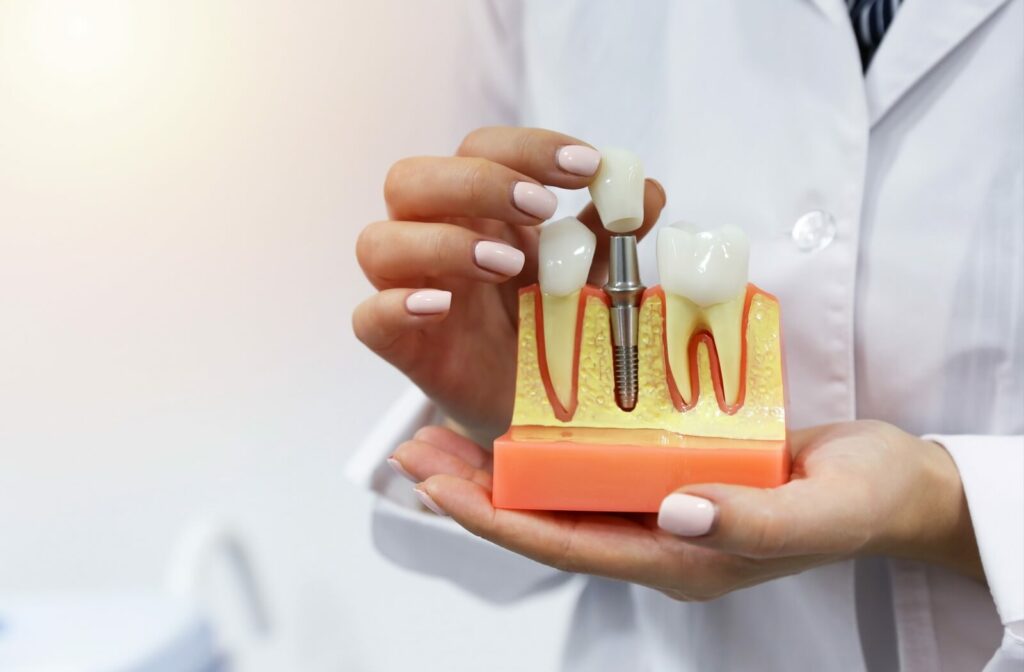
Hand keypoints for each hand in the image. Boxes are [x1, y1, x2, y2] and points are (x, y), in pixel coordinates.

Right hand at [352, 127, 665, 440]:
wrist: (538, 408)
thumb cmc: (554, 327)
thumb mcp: (592, 275)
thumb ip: (611, 233)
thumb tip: (644, 189)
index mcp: (478, 211)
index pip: (477, 149)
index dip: (527, 148)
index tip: (587, 168)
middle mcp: (433, 239)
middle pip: (410, 179)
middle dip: (478, 183)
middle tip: (542, 209)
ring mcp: (411, 292)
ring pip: (378, 241)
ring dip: (442, 242)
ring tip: (508, 267)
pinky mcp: (402, 346)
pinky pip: (367, 318)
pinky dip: (397, 305)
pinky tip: (444, 307)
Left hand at [391, 420, 982, 598]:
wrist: (895, 488)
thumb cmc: (864, 502)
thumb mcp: (819, 512)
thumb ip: (752, 520)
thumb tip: (675, 509)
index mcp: (680, 557)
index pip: (566, 545)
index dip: (496, 519)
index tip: (437, 485)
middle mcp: (656, 533)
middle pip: (545, 519)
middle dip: (474, 490)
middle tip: (413, 451)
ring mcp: (659, 503)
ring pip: (560, 489)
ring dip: (499, 462)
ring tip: (440, 430)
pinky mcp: (670, 468)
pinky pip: (594, 460)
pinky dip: (549, 438)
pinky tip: (520, 409)